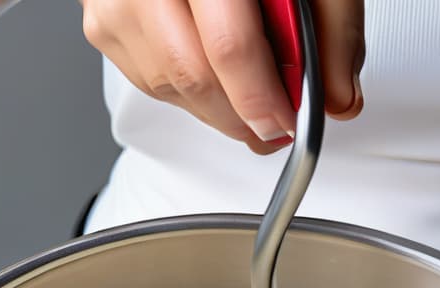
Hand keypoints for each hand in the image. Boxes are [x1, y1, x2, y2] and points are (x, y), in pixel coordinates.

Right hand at [81, 0, 364, 153]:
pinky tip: (213, 72)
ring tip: (249, 96)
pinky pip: (150, 82)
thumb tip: (338, 95)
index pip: (227, 44)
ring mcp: (114, 1)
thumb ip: (332, 28)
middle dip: (241, 115)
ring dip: (217, 108)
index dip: (260, 96)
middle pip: (193, 75)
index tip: (285, 121)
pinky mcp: (101, 24)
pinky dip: (189, 92)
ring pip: (170, 86)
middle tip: (274, 123)